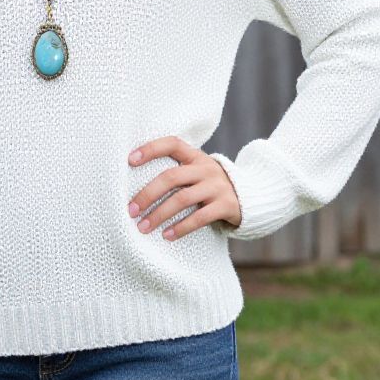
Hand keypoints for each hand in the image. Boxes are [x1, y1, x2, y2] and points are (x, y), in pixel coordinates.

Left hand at [127, 136, 241, 238]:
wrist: (250, 195)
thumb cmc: (209, 184)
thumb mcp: (197, 171)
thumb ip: (176, 172)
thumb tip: (135, 184)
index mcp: (195, 156)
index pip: (172, 144)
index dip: (151, 149)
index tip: (129, 160)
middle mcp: (206, 168)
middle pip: (172, 177)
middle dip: (148, 194)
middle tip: (131, 210)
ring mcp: (217, 186)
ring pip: (182, 199)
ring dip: (159, 214)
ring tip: (143, 227)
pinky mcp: (225, 206)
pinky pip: (199, 218)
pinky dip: (181, 228)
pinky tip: (166, 236)